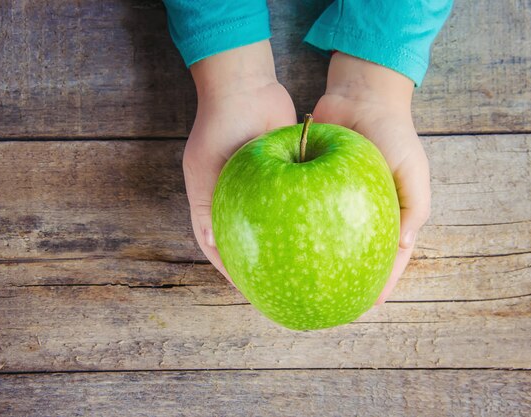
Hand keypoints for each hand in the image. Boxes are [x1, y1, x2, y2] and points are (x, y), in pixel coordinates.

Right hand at [183, 41, 295, 283]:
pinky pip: (298, 203)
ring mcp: (264, 191)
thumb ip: (206, 204)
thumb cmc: (220, 126)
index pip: (222, 248)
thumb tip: (213, 244)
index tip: (254, 292)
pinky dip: (306, 218)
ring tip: (310, 269)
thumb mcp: (206, 168)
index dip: (236, 271)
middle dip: (267, 264)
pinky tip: (325, 235)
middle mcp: (240, 201)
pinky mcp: (287, 178)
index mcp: (214, 203)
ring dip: (291, 245)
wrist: (246, 87)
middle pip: (253, 241)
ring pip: (278, 226)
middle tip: (287, 288)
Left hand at [313, 52, 430, 304]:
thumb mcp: (413, 171)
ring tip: (301, 284)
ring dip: (316, 260)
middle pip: (353, 253)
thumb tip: (404, 247)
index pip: (387, 257)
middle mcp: (361, 212)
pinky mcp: (311, 188)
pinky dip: (296, 230)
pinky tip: (282, 248)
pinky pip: (303, 213)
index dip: (379, 282)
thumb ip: (413, 209)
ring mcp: (336, 202)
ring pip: (325, 239)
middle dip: (344, 278)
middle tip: (329, 303)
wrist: (360, 97)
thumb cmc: (393, 134)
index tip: (365, 306)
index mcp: (390, 214)